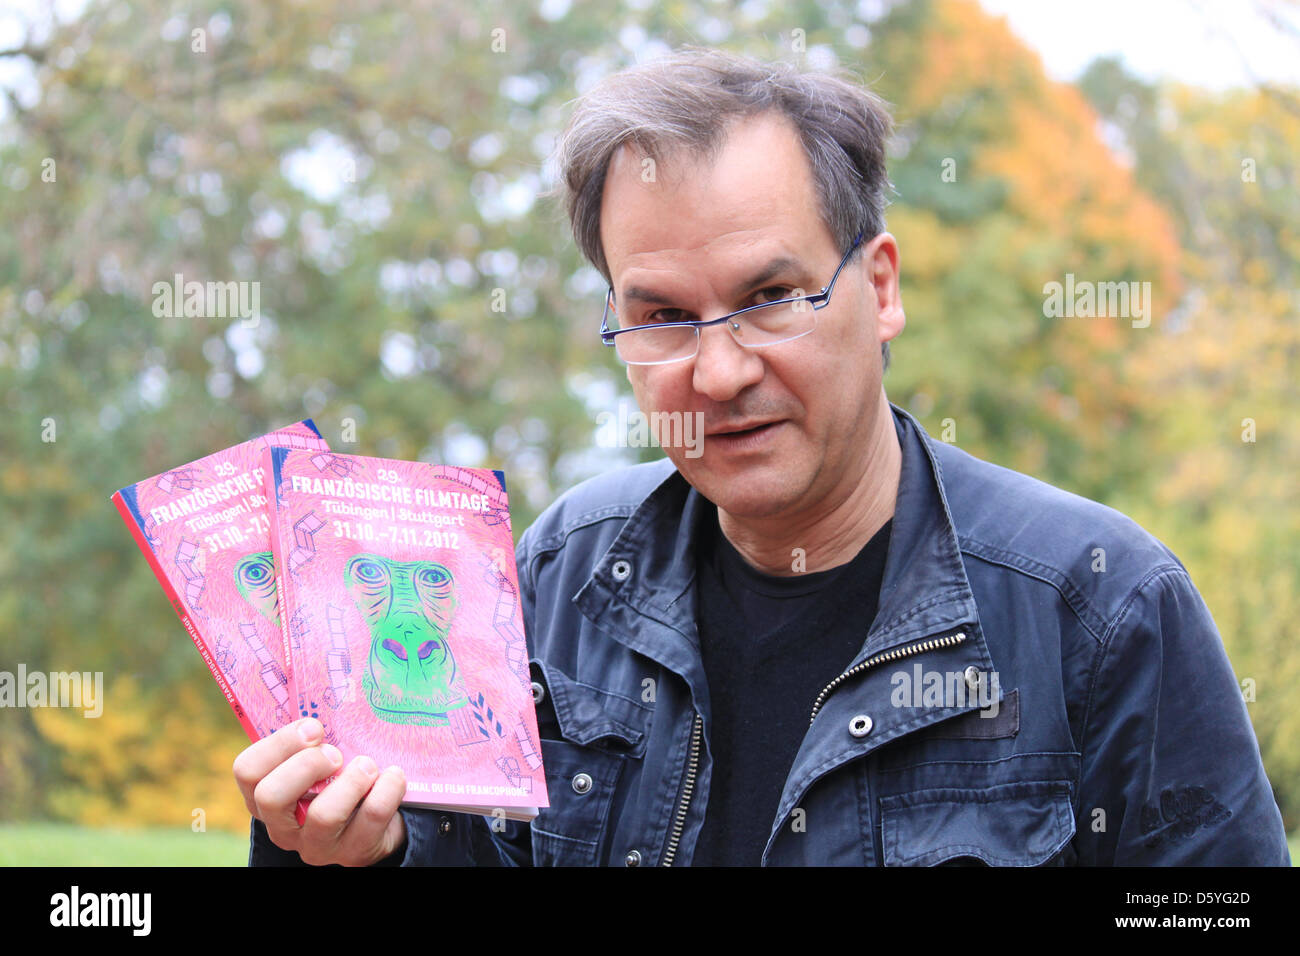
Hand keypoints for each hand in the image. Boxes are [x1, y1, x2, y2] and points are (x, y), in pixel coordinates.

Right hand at [233, 716, 407, 865]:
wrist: (374, 826)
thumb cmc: (338, 780)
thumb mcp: (317, 760)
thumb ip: (310, 737)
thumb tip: (322, 680)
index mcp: (264, 796)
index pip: (247, 770)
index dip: (279, 744)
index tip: (314, 729)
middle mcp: (283, 825)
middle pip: (271, 796)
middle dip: (307, 765)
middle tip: (335, 753)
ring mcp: (317, 845)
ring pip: (323, 816)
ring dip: (351, 781)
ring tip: (367, 765)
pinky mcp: (354, 853)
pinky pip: (370, 820)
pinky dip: (387, 790)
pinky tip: (393, 776)